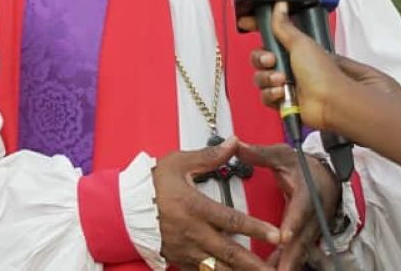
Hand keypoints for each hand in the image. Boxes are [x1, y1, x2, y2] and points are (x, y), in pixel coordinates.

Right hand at [153, 137, 282, 270]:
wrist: (122, 208)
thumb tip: (235, 142)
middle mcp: (194, 233)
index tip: (277, 235)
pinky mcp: (180, 260)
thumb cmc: (150, 184)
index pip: (232, 220)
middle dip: (255, 263)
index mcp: (195, 207)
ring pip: (219, 269)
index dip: (256, 228)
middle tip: (275, 270)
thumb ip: (210, 156)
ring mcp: (187, 250)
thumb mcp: (178, 163)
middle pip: (230, 252)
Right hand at [237, 3, 362, 127]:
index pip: (268, 35)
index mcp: (292, 48)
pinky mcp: (281, 101)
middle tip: (271, 60)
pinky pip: (264, 96)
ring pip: (260, 78)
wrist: (327, 102)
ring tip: (282, 80)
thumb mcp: (301, 43)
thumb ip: (284, 25)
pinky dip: (271, 94)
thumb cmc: (322, 74)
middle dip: (261, 59)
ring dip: (268, 78)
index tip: (246, 23)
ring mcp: (284, 83)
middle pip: (259, 58)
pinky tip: (282, 93)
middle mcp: (287, 65)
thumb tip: (279, 5)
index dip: (256, 29)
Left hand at [238, 143, 340, 270]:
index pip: (300, 209)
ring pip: (301, 250)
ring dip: (288, 263)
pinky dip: (286, 263)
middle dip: (290, 256)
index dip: (293, 224)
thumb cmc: (302, 166)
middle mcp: (313, 214)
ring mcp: (312, 228)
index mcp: (307, 192)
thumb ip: (260, 153)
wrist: (326, 177)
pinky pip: (297, 253)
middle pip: (302, 238)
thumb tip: (236, 144)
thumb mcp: (283, 155)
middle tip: (277, 270)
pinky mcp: (308, 237)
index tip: (284, 236)